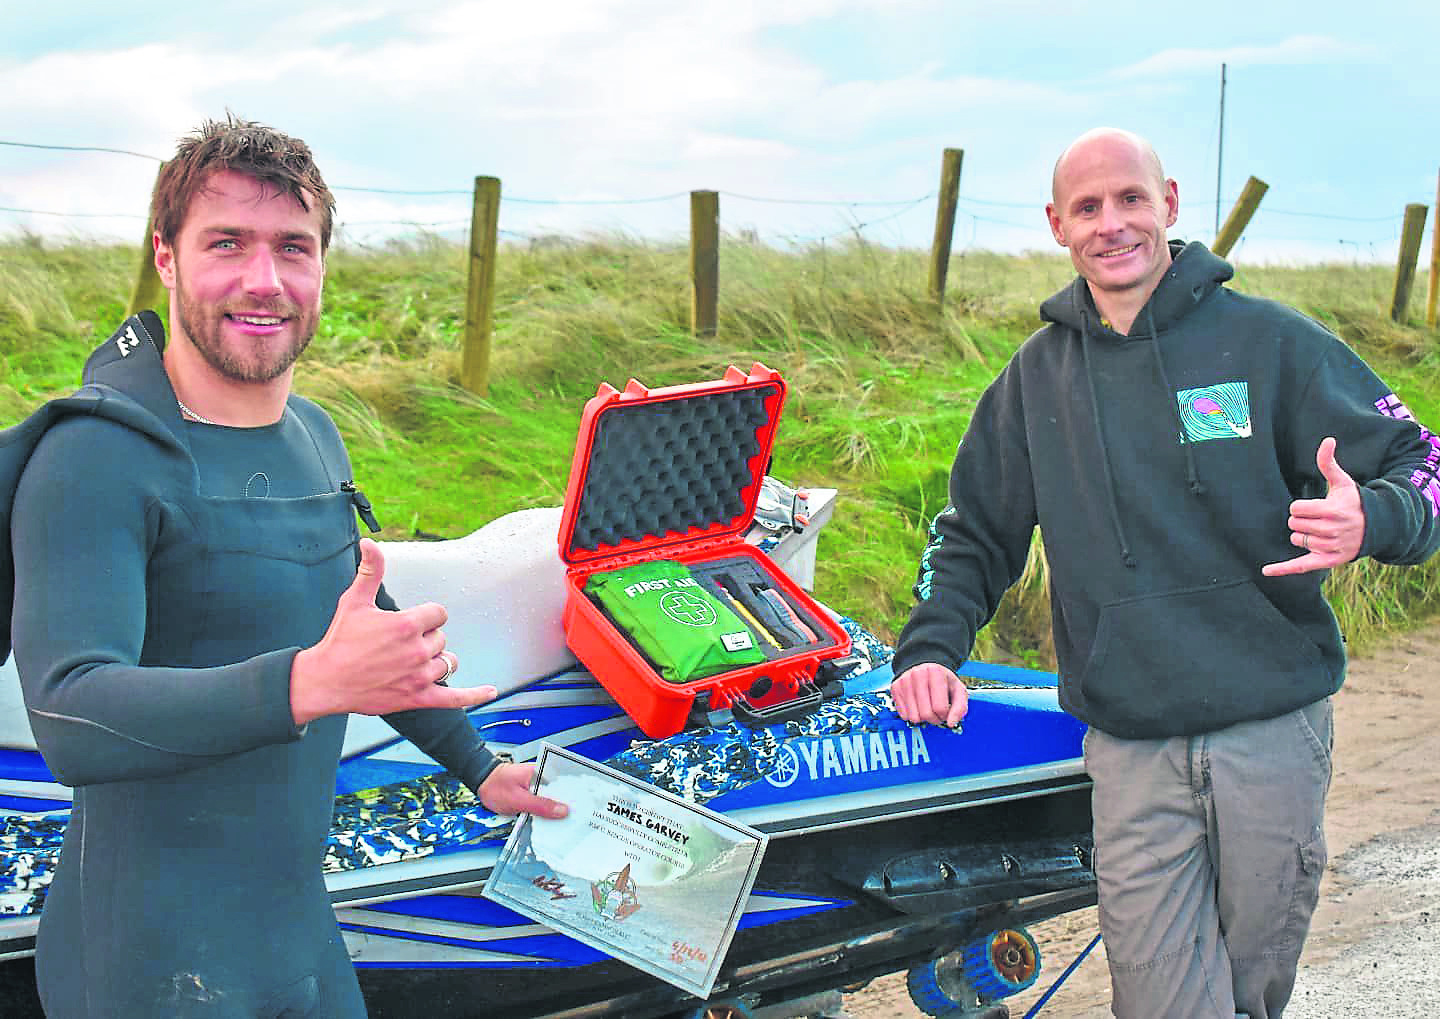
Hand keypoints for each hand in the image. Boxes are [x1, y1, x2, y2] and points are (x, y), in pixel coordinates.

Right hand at [290, 539, 498, 724]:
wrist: (325, 681)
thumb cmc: (339, 642)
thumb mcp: (354, 601)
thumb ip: (371, 571)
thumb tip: (370, 544)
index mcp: (407, 625)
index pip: (439, 613)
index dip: (426, 616)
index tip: (410, 622)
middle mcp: (417, 650)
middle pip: (441, 637)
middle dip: (425, 638)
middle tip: (398, 644)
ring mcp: (419, 676)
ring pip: (447, 662)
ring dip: (435, 661)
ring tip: (411, 661)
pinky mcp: (418, 698)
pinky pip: (453, 698)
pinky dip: (473, 695)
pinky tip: (489, 691)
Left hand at [478, 762, 568, 818]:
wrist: (481, 783)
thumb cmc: (496, 785)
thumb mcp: (519, 799)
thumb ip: (541, 805)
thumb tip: (562, 810)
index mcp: (543, 771)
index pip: (565, 783)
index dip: (574, 797)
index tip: (578, 811)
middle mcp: (543, 776)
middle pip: (561, 792)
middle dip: (566, 806)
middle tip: (569, 819)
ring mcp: (538, 784)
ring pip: (553, 798)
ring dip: (555, 809)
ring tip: (559, 821)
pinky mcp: (533, 792)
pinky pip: (544, 801)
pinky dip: (546, 810)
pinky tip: (548, 819)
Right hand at [890, 662, 968, 727]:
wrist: (925, 666)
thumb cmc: (943, 680)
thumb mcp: (958, 690)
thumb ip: (960, 707)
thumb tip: (951, 723)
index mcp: (935, 672)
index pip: (940, 707)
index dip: (945, 715)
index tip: (946, 711)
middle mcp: (917, 675)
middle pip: (926, 714)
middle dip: (934, 719)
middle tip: (937, 712)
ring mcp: (904, 681)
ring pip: (914, 717)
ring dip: (923, 718)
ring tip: (927, 708)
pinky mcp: (895, 688)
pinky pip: (903, 715)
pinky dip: (912, 714)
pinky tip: (917, 705)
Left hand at [1262, 437, 1365, 576]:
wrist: (1376, 527)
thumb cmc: (1353, 502)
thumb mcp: (1343, 482)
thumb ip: (1329, 463)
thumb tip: (1327, 440)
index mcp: (1332, 511)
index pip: (1295, 509)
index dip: (1300, 507)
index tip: (1314, 507)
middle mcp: (1332, 530)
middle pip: (1293, 525)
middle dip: (1301, 520)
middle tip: (1318, 519)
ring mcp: (1331, 547)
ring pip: (1297, 540)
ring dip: (1303, 535)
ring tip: (1322, 531)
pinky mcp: (1328, 561)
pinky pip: (1301, 566)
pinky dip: (1283, 569)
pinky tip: (1266, 571)